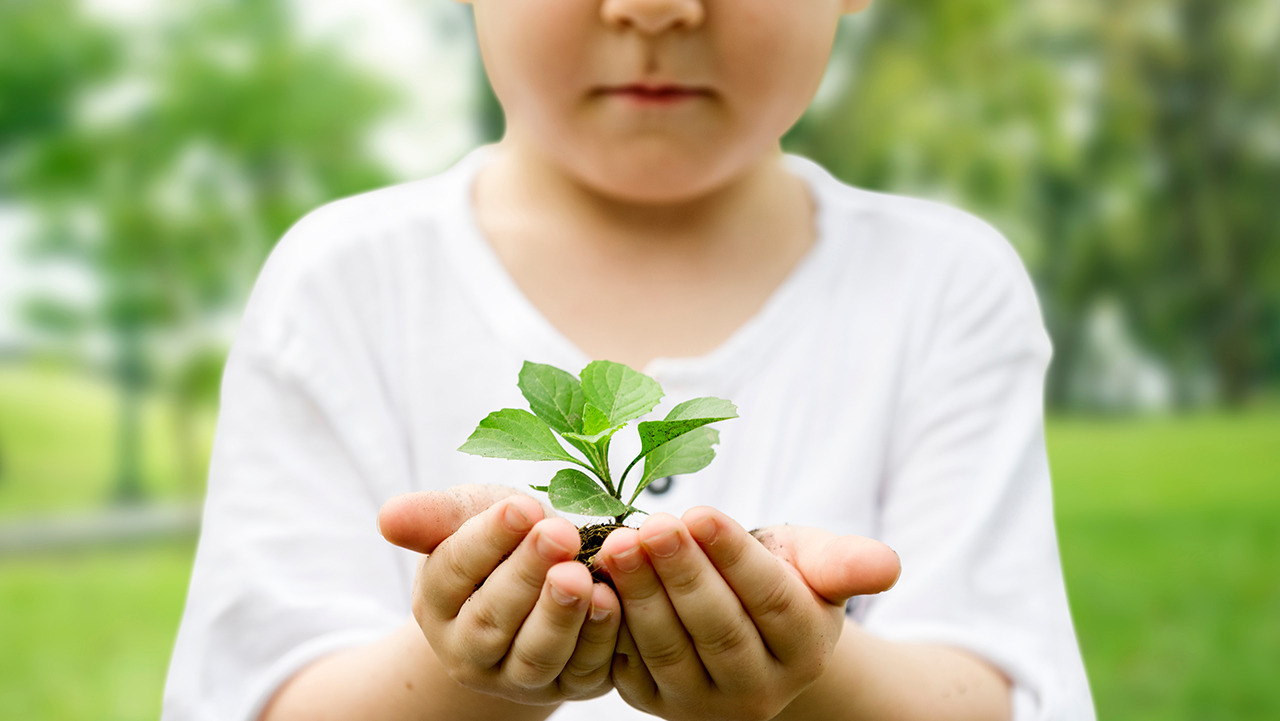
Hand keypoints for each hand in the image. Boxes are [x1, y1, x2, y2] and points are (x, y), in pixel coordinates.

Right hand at [378, 487, 621, 704]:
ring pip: (535, 656)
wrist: (545, 584)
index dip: (487, 539)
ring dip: (560, 616)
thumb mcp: (473, 516)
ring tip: (581, 575)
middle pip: (492, 619)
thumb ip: (436, 516)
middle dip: (527, 575)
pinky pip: (584, 670)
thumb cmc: (506, 541)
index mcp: (437, 603)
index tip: (521, 507)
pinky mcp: (569, 686)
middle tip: (559, 533)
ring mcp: (518, 677)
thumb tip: (388, 518)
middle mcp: (469, 650)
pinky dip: (599, 638)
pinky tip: (612, 600)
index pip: (453, 571)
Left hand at [598, 508, 899, 720]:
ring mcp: (704, 703)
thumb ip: (845, 562)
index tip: (700, 513)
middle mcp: (760, 689)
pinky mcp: (656, 702)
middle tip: (650, 525)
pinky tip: (595, 581)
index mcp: (806, 649)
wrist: (744, 628)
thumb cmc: (781, 577)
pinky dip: (612, 623)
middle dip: (681, 574)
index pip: (771, 601)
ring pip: (670, 649)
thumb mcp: (815, 562)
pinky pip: (630, 666)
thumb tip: (887, 566)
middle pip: (718, 628)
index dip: (734, 558)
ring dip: (641, 595)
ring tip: (619, 545)